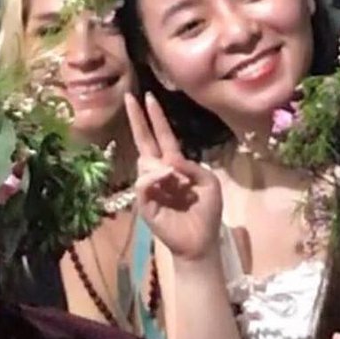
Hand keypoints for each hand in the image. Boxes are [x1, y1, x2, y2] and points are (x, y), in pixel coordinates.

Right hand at [126, 92, 222, 262]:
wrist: (201, 241)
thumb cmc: (206, 212)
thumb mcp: (209, 182)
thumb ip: (192, 166)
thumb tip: (169, 162)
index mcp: (174, 165)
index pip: (162, 136)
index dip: (155, 117)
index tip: (149, 97)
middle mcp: (158, 172)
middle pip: (144, 141)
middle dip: (138, 119)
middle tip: (130, 97)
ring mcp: (149, 187)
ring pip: (145, 162)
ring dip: (161, 165)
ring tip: (178, 181)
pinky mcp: (145, 204)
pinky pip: (143, 183)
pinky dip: (155, 178)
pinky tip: (167, 177)